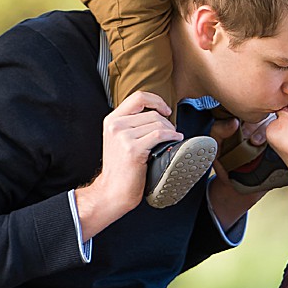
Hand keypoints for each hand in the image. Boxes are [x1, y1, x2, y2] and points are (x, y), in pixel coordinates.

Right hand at [74, 92, 180, 237]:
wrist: (112, 190)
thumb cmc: (121, 168)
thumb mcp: (120, 139)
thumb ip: (133, 123)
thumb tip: (158, 113)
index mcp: (112, 120)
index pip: (138, 97)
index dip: (157, 101)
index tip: (166, 110)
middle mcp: (115, 126)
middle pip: (152, 113)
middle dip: (167, 122)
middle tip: (171, 134)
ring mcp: (123, 137)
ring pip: (158, 123)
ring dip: (171, 131)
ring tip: (172, 139)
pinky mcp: (133, 149)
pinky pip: (160, 135)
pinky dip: (172, 136)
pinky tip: (176, 140)